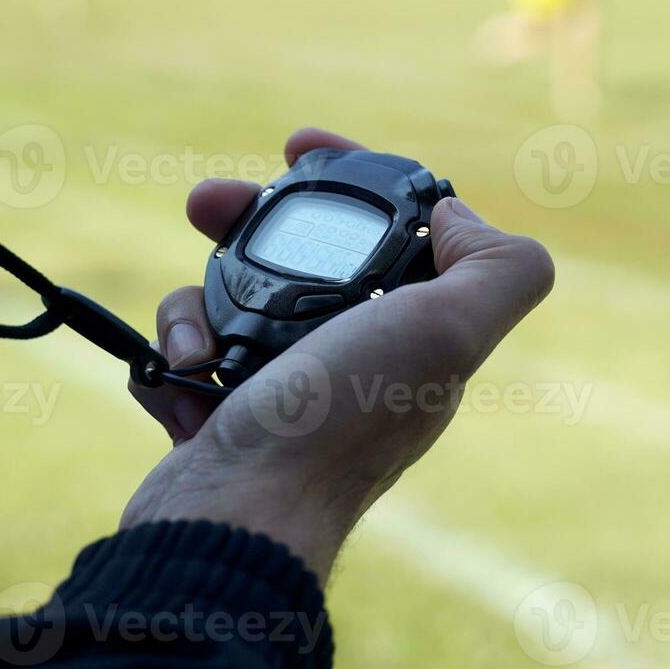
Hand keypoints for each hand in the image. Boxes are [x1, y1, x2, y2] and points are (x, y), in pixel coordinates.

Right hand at [120, 128, 554, 582]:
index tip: (299, 147)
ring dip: (199, 297)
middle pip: (299, 255)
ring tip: (198, 334)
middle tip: (207, 202)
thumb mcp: (450, 334)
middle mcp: (355, 361)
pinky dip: (174, 355)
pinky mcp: (222, 419)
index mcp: (412, 335)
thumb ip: (495, 270)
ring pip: (231, 298)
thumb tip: (457, 217)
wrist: (233, 521)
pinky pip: (188, 356)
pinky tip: (182, 376)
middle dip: (248, 219)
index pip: (392, 231)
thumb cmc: (337, 423)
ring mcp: (285, 391)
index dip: (353, 178)